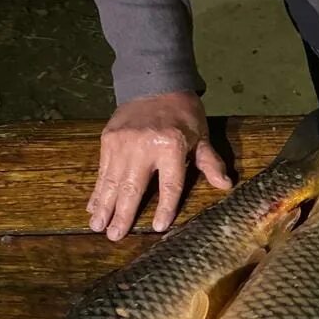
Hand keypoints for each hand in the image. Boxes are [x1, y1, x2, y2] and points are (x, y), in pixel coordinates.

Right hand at [88, 92, 231, 240]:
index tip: (158, 227)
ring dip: (104, 206)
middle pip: (132, 187)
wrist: (155, 82)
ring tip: (97, 226)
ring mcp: (122, 143)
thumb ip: (210, 162)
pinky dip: (97, 189)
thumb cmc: (183, 114)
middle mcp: (143, 146)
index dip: (165, 207)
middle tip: (113, 236)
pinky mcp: (108, 139)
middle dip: (122, 214)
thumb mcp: (202, 136)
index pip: (169, 184)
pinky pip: (102, 170)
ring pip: (112, 181)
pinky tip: (92, 205)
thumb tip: (225, 185)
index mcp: (171, 146)